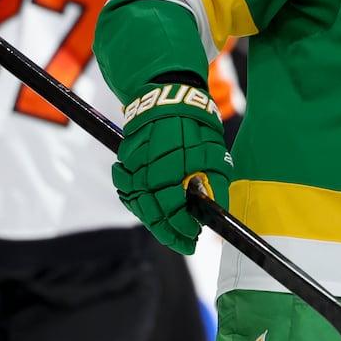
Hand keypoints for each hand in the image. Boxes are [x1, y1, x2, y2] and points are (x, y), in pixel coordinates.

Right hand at [111, 82, 231, 254]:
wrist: (168, 98)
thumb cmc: (196, 126)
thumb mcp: (215, 154)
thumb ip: (215, 185)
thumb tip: (217, 213)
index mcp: (170, 172)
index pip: (172, 212)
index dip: (182, 230)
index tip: (193, 239)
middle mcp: (146, 173)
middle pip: (152, 214)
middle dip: (169, 232)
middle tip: (184, 242)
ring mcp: (131, 167)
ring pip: (137, 204)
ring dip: (153, 220)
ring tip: (170, 229)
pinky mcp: (123, 161)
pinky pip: (127, 189)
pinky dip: (137, 201)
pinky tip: (150, 208)